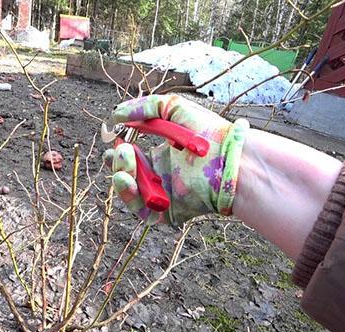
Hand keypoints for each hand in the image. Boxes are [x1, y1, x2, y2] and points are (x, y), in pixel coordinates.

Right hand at [104, 95, 248, 224]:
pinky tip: (128, 179)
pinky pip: (142, 210)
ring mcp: (163, 196)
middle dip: (117, 163)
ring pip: (131, 194)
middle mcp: (160, 178)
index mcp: (161, 157)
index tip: (113, 139)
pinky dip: (130, 197)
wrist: (231, 159)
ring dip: (120, 177)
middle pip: (127, 176)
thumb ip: (144, 107)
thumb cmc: (210, 133)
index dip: (119, 151)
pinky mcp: (168, 212)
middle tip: (120, 150)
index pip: (132, 159)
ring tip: (123, 159)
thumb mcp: (174, 108)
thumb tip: (115, 116)